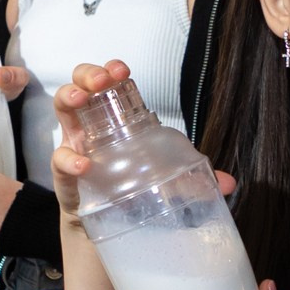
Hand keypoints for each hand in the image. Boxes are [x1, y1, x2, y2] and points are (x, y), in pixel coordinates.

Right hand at [50, 59, 228, 224]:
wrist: (110, 220)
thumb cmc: (132, 183)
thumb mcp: (166, 175)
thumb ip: (196, 177)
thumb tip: (229, 184)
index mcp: (114, 118)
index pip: (108, 83)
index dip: (111, 69)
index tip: (123, 70)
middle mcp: (90, 125)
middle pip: (79, 85)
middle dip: (88, 74)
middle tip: (103, 80)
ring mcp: (74, 145)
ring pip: (62, 109)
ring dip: (69, 97)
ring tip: (81, 99)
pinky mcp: (65, 173)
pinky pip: (60, 160)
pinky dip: (70, 159)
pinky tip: (85, 164)